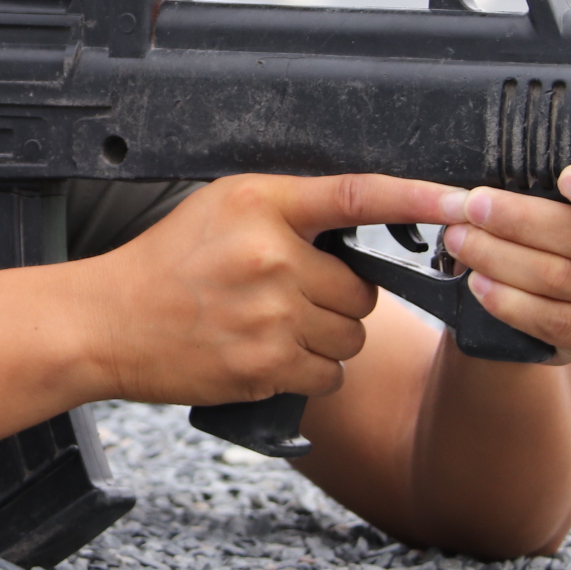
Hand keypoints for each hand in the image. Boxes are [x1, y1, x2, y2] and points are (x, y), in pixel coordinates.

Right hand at [87, 173, 456, 407]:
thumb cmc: (167, 264)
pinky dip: (308, 371)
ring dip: (324, 339)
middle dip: (336, 300)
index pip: (356, 195)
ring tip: (270, 327)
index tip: (463, 200)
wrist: (108, 322)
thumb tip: (359, 236)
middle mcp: (270, 256)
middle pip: (360, 290)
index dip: (418, 197)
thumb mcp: (221, 209)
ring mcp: (269, 315)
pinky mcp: (264, 366)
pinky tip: (265, 355)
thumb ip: (288, 214)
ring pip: (350, 336)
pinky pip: (329, 374)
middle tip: (285, 296)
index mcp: (261, 204)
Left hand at [440, 165, 570, 362]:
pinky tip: (478, 282)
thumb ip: (514, 176)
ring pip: (562, 278)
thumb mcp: (544, 188)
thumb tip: (445, 180)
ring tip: (458, 239)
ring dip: (498, 257)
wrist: (545, 291)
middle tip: (470, 206)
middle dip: (518, 220)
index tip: (568, 178)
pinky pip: (554, 320)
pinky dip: (508, 301)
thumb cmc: (545, 220)